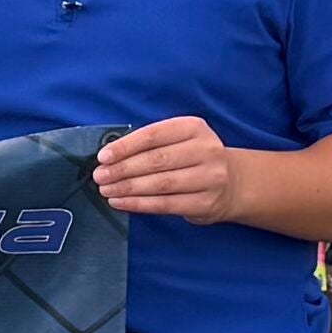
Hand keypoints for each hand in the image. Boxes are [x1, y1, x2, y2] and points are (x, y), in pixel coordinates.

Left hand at [90, 115, 240, 221]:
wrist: (230, 183)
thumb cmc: (192, 158)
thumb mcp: (179, 140)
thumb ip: (150, 144)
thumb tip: (110, 156)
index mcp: (194, 128)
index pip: (154, 135)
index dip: (126, 146)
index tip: (103, 157)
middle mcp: (206, 150)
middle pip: (156, 160)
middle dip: (123, 169)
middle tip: (100, 176)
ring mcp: (209, 178)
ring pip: (160, 184)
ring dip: (128, 188)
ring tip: (106, 190)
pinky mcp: (205, 203)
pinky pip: (166, 204)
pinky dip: (139, 204)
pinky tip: (121, 202)